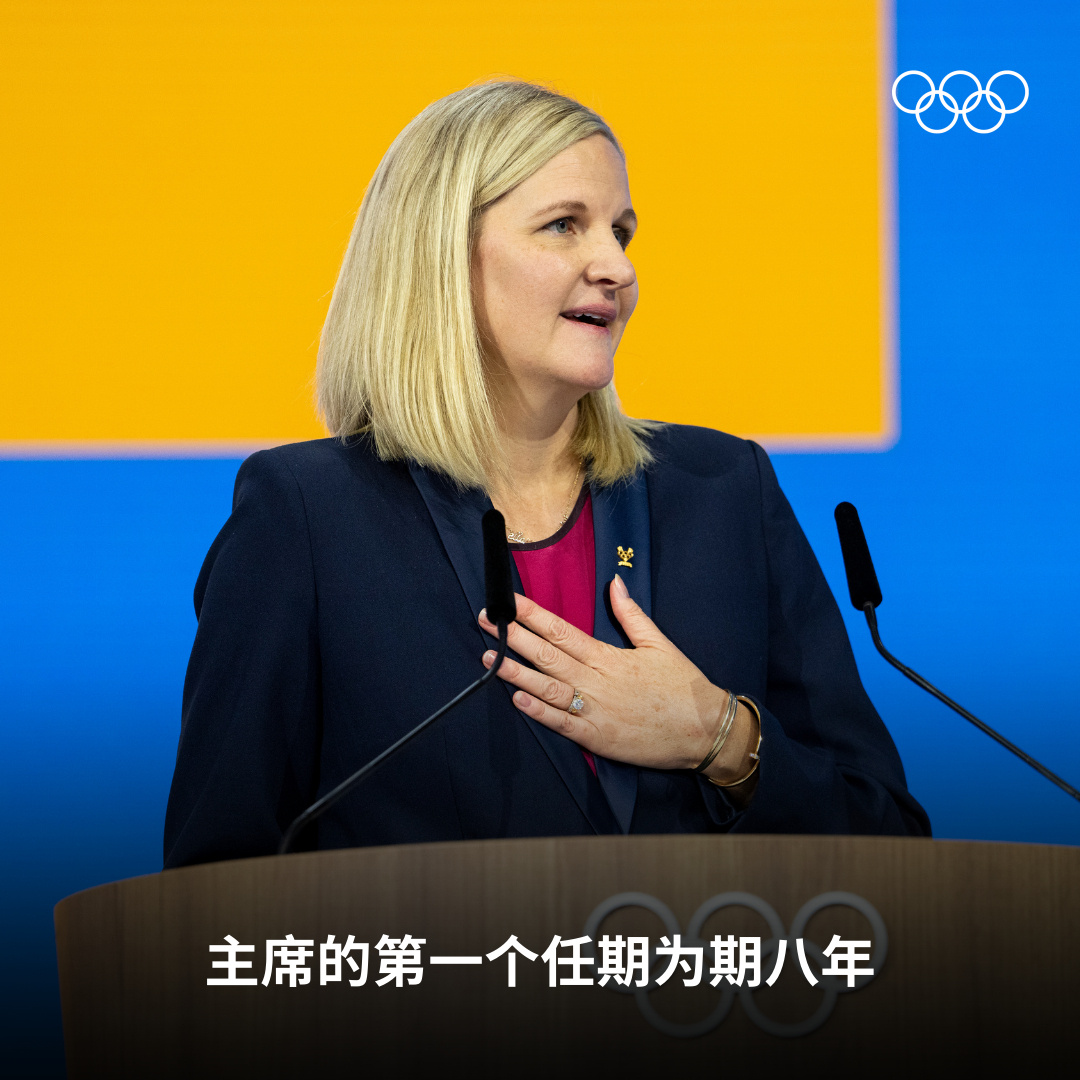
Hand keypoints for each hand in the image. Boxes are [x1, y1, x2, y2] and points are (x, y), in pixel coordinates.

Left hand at [478, 576, 758, 784]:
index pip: (561, 629)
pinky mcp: (597, 737)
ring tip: (489, 658)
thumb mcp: (659, 643)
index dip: (531, 614)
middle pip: (546, 654)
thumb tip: (615, 582)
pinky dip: (538, 711)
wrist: (705, 730)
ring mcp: (595, 710)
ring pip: (547, 687)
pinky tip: (517, 699)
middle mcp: (596, 680)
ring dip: (516, 671)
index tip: (508, 601)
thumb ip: (632, 614)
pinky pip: (562, 722)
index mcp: (608, 655)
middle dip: (513, 636)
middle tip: (485, 621)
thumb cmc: (682, 686)